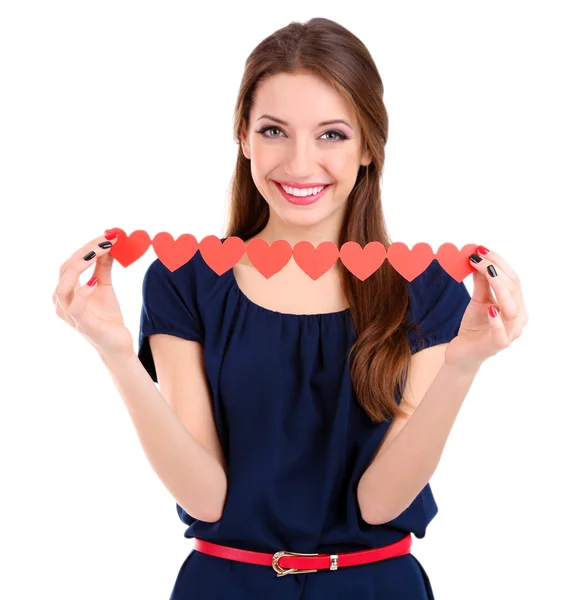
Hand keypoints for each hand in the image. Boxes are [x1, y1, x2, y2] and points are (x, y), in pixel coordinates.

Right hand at [52, 231, 133, 358]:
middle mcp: (63, 301)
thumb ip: (103, 267)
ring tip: (98, 253)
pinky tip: (93, 283)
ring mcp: (70, 314)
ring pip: (62, 287)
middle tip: (106, 240)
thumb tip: (107, 243)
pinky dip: (82, 294)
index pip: (70, 263)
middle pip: (65, 270)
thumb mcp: (105, 286)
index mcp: (67, 290)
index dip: (87, 247)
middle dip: (86, 252)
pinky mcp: (82, 325)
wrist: (118, 343)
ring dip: (81, 267)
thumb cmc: (107, 316)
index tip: (106, 236)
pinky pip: (75, 308)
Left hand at [444, 246, 528, 371]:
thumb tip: (479, 257)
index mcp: (516, 304)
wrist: (463, 352)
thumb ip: (481, 282)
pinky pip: (502, 334)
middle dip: (495, 269)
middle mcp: (518, 318)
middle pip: (513, 289)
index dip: (499, 262)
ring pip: (511, 308)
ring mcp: (510, 333)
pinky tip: (489, 309)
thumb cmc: (474, 326)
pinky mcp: (498, 346)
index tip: (481, 249)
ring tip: (484, 271)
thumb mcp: (477, 300)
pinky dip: (497, 321)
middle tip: (476, 256)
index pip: (513, 279)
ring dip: (498, 287)